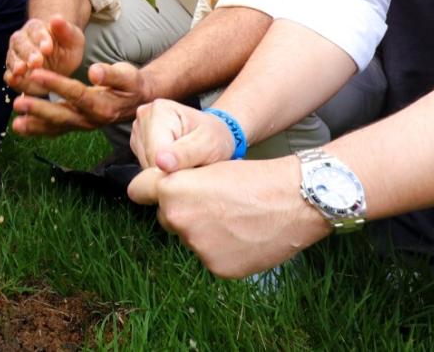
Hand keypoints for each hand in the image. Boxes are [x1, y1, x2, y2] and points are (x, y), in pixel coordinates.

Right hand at [4, 16, 86, 93]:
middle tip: (36, 62)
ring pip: (12, 57)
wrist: (60, 63)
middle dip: (28, 53)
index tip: (48, 48)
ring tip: (21, 71)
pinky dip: (10, 77)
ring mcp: (15, 55)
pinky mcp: (13, 72)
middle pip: (21, 44)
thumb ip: (65, 29)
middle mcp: (22, 39)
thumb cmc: (66, 47)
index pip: (37, 31)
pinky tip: (14, 80)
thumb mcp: (72, 38)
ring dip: (16, 64)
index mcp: (36, 28)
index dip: (41, 39)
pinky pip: (8, 74)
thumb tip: (56, 18)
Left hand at [11, 61, 150, 136]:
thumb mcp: (128, 75)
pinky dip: (38, 129)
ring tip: (16, 123)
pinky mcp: (76, 125)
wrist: (138, 101)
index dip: (56, 83)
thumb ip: (111, 73)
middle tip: (17, 102)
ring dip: (35, 125)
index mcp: (103, 106)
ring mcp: (82, 125)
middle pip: (62, 114)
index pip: (76, 94)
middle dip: (38, 109)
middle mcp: (91, 120)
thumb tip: (94, 71)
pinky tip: (21, 127)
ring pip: (56, 126)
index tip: (36, 73)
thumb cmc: (132, 84)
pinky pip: (55, 130)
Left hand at [126, 156, 329, 277]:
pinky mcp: (216, 267)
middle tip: (214, 203)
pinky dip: (222, 250)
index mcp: (172, 189)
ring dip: (203, 232)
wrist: (293, 201)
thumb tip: (153, 191)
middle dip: (182, 211)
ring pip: (190, 238)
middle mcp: (178, 219)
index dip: (149, 188)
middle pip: (166, 217)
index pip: (140, 190)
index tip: (152, 190)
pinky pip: (210, 257)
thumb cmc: (253, 178)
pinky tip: (242, 237)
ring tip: (234, 219)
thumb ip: (178, 180)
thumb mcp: (209, 166)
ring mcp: (196, 246)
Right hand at [130, 98, 236, 172]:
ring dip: (165, 171)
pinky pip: (145, 165)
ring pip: (145, 165)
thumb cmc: (215, 136)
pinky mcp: (138, 142)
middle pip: (148, 159)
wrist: (214, 133)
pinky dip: (161, 170)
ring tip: (185, 162)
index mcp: (159, 110)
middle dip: (169, 171)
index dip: (173, 171)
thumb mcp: (208, 144)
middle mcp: (144, 116)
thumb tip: (160, 162)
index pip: (155, 154)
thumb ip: (185, 154)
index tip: (192, 170)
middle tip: (192, 165)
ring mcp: (138, 129)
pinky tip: (175, 162)